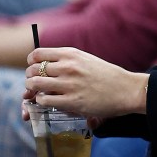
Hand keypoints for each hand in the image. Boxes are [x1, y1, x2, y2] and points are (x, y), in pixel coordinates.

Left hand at [25, 47, 147, 119]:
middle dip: (30, 77)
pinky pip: (44, 100)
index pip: (38, 54)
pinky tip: (49, 101)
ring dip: (33, 90)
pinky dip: (42, 101)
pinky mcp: (72, 102)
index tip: (34, 67)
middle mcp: (68, 67)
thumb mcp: (86, 59)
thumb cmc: (108, 76)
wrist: (127, 90)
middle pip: (33, 69)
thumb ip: (68, 60)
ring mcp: (69, 84)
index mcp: (71, 54)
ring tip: (38, 93)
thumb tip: (48, 65)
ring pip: (35, 84)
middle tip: (34, 83)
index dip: (31, 62)